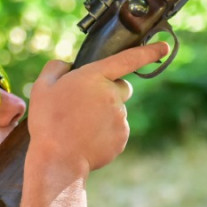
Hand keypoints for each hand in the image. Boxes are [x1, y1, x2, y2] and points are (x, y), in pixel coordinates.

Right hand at [27, 42, 168, 173]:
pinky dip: (105, 132)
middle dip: (110, 91)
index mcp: (94, 77)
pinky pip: (116, 130)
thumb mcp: (42, 87)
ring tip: (80, 127)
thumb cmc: (48, 121)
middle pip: (122, 87)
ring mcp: (120, 117)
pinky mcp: (122, 137)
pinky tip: (87, 138)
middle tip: (86, 104)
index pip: (128, 59)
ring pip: (117, 111)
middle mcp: (112, 95)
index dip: (148, 52)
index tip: (164, 47)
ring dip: (104, 115)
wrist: (58, 159)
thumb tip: (68, 67)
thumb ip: (57, 68)